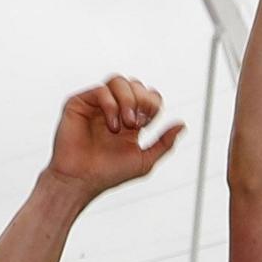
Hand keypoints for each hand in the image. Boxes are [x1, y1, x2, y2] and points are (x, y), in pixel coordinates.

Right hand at [48, 76, 180, 194]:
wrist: (82, 180)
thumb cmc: (109, 174)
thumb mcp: (145, 160)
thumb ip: (164, 143)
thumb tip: (182, 125)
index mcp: (130, 120)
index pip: (148, 96)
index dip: (153, 103)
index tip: (148, 123)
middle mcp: (114, 109)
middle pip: (135, 84)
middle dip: (143, 100)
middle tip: (138, 123)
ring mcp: (96, 104)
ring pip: (118, 81)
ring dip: (128, 100)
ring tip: (127, 123)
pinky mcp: (79, 103)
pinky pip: (101, 90)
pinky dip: (111, 105)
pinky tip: (112, 125)